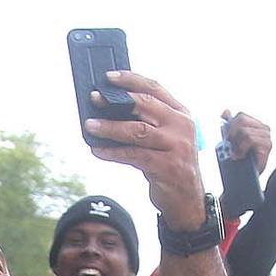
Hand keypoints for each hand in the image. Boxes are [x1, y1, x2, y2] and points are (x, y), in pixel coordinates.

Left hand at [86, 72, 205, 230]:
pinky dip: (112, 153)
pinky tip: (97, 150)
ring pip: (137, 131)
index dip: (131, 80)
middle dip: (116, 101)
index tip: (109, 77)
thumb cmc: (169, 163)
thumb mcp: (165, 137)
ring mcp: (176, 146)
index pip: (155, 88)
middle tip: (95, 99)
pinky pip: (133, 156)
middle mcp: (181, 126)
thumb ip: (148, 122)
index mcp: (181, 112)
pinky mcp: (166, 167)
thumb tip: (109, 110)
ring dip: (110, 128)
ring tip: (89, 125)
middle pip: (145, 106)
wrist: (186, 198)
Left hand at [221, 110, 272, 175]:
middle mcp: (264, 129)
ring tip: (236, 154)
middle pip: (241, 120)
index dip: (229, 127)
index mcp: (256, 126)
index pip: (240, 116)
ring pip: (244, 131)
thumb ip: (229, 128)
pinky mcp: (267, 145)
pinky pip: (250, 139)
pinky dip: (241, 148)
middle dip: (231, 134)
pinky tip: (240, 156)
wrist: (243, 178)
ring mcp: (267, 136)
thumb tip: (225, 111)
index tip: (226, 139)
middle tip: (230, 147)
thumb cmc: (239, 160)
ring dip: (236, 144)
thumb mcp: (231, 142)